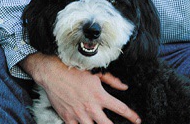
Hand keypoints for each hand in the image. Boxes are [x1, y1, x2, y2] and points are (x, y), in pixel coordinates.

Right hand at [23, 53, 140, 123]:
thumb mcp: (95, 72)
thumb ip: (112, 81)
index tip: (137, 120)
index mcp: (100, 96)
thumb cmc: (73, 70)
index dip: (132, 116)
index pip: (121, 109)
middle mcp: (91, 107)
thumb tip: (124, 87)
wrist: (52, 73)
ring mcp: (79, 114)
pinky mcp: (68, 118)